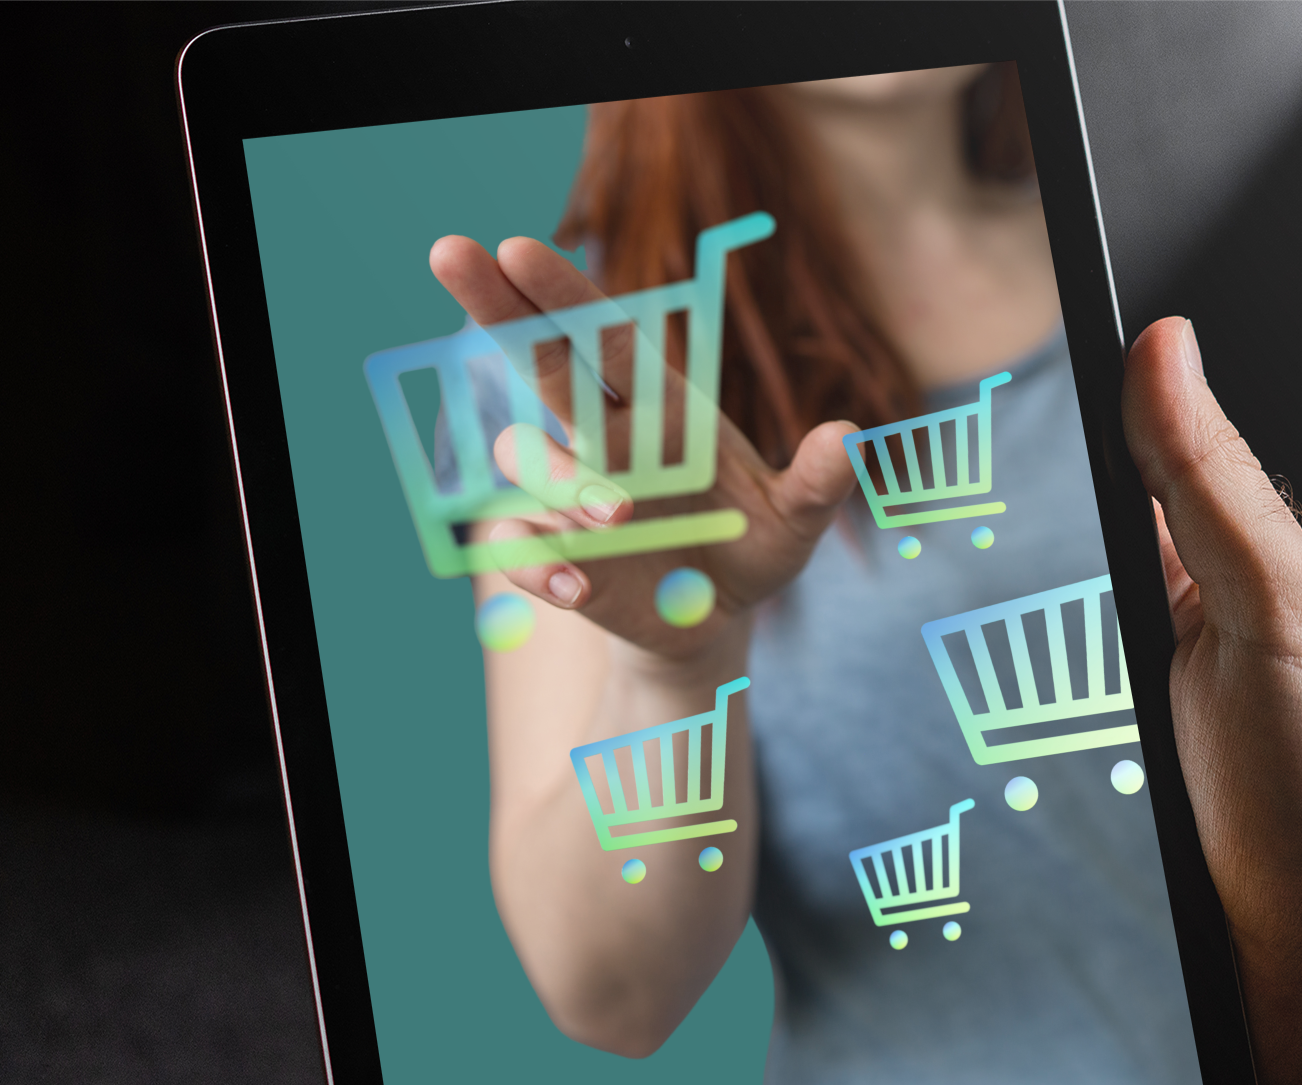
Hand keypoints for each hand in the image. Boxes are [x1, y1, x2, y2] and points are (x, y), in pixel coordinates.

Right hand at [429, 234, 858, 661]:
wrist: (714, 619)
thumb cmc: (752, 548)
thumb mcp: (793, 523)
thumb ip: (817, 484)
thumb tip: (850, 438)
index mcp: (658, 404)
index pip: (603, 332)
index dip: (563, 290)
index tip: (518, 247)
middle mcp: (601, 434)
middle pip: (538, 357)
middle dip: (496, 305)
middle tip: (451, 251)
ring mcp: (566, 491)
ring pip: (526, 453)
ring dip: (562, 474)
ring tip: (620, 516)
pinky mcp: (548, 549)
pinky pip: (516, 542)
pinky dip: (539, 563)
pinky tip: (577, 586)